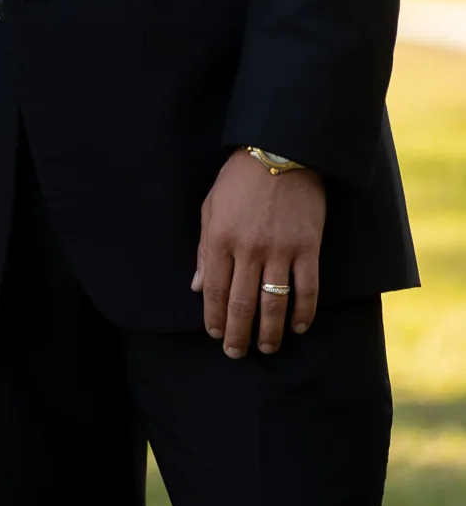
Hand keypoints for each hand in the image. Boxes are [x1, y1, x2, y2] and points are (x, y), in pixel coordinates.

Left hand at [192, 149, 325, 357]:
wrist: (279, 151)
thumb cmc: (239, 179)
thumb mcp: (210, 208)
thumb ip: (205, 251)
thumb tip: (198, 287)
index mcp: (221, 239)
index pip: (215, 291)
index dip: (215, 318)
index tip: (215, 335)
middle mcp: (249, 249)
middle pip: (242, 304)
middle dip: (239, 334)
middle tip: (237, 353)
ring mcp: (280, 249)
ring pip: (274, 302)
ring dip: (271, 331)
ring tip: (267, 348)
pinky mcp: (308, 247)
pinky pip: (307, 288)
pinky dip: (304, 312)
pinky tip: (299, 327)